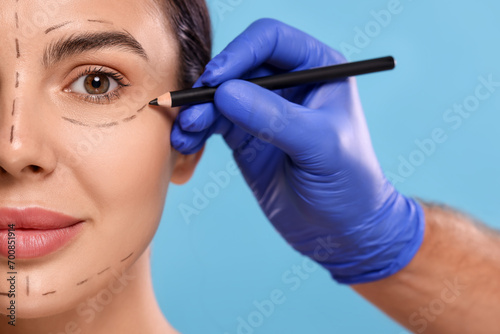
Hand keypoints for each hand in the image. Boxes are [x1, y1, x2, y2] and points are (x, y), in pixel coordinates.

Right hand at [171, 18, 424, 283]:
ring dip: (198, 110)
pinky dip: (197, 129)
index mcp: (318, 69)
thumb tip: (224, 93)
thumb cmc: (349, 183)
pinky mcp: (246, 137)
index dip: (240, 52)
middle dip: (212, 85)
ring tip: (185, 132)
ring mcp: (264, 110)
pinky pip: (214, 122)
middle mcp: (288, 84)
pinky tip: (186, 141)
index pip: (271, 40)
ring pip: (221, 95)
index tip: (217, 79)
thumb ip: (274, 118)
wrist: (341, 230)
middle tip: (192, 109)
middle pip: (239, 65)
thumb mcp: (320, 146)